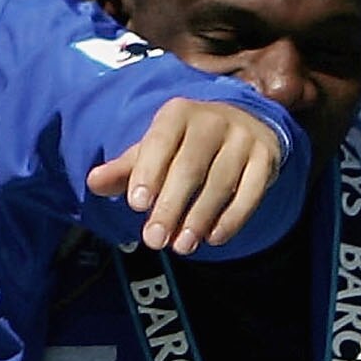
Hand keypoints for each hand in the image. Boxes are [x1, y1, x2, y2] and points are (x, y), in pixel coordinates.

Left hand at [88, 98, 287, 251]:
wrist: (242, 124)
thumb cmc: (185, 144)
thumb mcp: (154, 150)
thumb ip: (126, 168)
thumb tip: (93, 182)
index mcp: (178, 113)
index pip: (160, 142)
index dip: (148, 172)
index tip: (136, 205)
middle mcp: (213, 120)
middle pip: (190, 167)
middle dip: (171, 206)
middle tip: (154, 240)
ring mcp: (244, 137)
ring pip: (221, 183)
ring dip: (199, 218)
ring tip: (181, 247)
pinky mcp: (267, 157)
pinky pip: (251, 192)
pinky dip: (233, 218)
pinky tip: (214, 238)